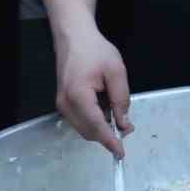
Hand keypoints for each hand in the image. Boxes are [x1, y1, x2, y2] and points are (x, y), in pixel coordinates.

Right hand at [53, 22, 133, 157]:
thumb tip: (124, 125)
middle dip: (108, 133)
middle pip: (89, 131)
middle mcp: (65, 105)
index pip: (96, 126)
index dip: (110, 141)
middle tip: (127, 124)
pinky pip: (81, 119)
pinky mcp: (63, 103)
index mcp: (78, 96)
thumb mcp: (116, 71)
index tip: (121, 153)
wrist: (73, 37)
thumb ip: (121, 99)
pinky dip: (94, 119)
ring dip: (101, 126)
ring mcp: (62, 105)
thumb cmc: (95, 50)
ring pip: (85, 128)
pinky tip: (103, 104)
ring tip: (114, 106)